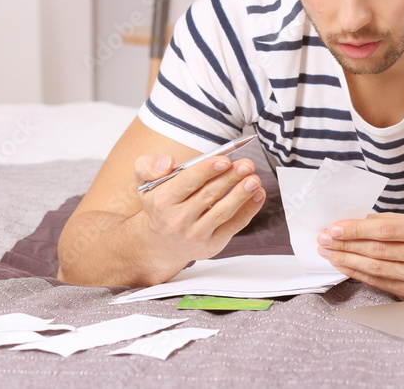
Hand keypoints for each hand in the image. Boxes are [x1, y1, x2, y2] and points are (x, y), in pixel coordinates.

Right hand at [133, 153, 265, 282]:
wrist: (159, 243)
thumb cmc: (159, 205)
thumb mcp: (144, 183)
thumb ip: (149, 166)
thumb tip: (167, 162)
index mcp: (163, 201)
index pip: (187, 183)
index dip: (207, 170)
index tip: (224, 160)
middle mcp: (178, 220)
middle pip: (208, 195)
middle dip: (230, 178)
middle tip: (247, 164)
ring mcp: (196, 234)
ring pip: (222, 212)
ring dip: (241, 194)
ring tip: (255, 179)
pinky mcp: (212, 244)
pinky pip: (233, 225)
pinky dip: (249, 210)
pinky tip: (258, 194)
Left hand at [316, 213, 403, 300]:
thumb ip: (385, 220)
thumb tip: (350, 223)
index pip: (385, 229)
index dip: (357, 229)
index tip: (334, 228)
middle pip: (378, 250)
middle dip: (346, 245)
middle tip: (324, 239)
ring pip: (376, 269)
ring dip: (347, 260)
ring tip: (329, 252)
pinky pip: (379, 283)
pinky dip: (358, 274)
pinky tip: (344, 265)